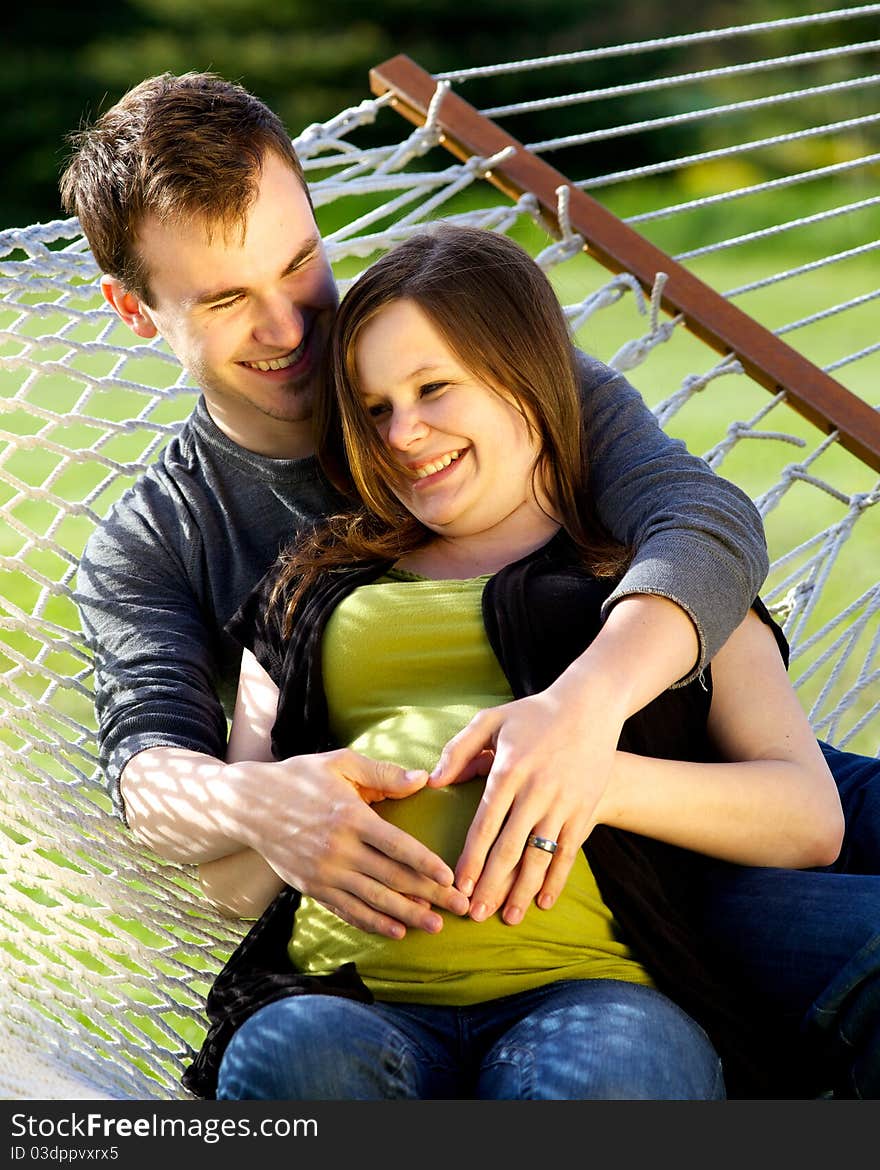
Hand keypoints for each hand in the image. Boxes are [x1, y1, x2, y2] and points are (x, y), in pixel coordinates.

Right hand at [244, 748, 469, 937]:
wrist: (249, 806)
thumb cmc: (299, 778)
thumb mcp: (340, 764)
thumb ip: (383, 773)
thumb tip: (423, 779)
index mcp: (349, 817)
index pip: (396, 846)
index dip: (425, 863)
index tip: (450, 876)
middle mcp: (338, 850)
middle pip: (392, 878)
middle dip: (429, 894)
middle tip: (460, 906)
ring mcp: (324, 873)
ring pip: (373, 900)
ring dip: (407, 915)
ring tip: (436, 925)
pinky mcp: (312, 888)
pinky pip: (348, 910)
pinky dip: (373, 923)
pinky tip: (396, 930)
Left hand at [428, 678, 619, 924]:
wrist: (590, 707)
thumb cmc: (533, 714)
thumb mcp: (491, 720)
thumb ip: (458, 750)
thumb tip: (432, 781)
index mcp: (508, 771)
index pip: (484, 825)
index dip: (471, 860)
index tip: (458, 885)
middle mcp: (536, 791)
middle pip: (509, 849)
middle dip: (491, 885)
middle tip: (475, 914)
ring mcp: (563, 802)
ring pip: (539, 856)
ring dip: (522, 890)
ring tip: (508, 917)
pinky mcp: (584, 809)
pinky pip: (569, 852)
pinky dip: (557, 879)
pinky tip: (543, 901)